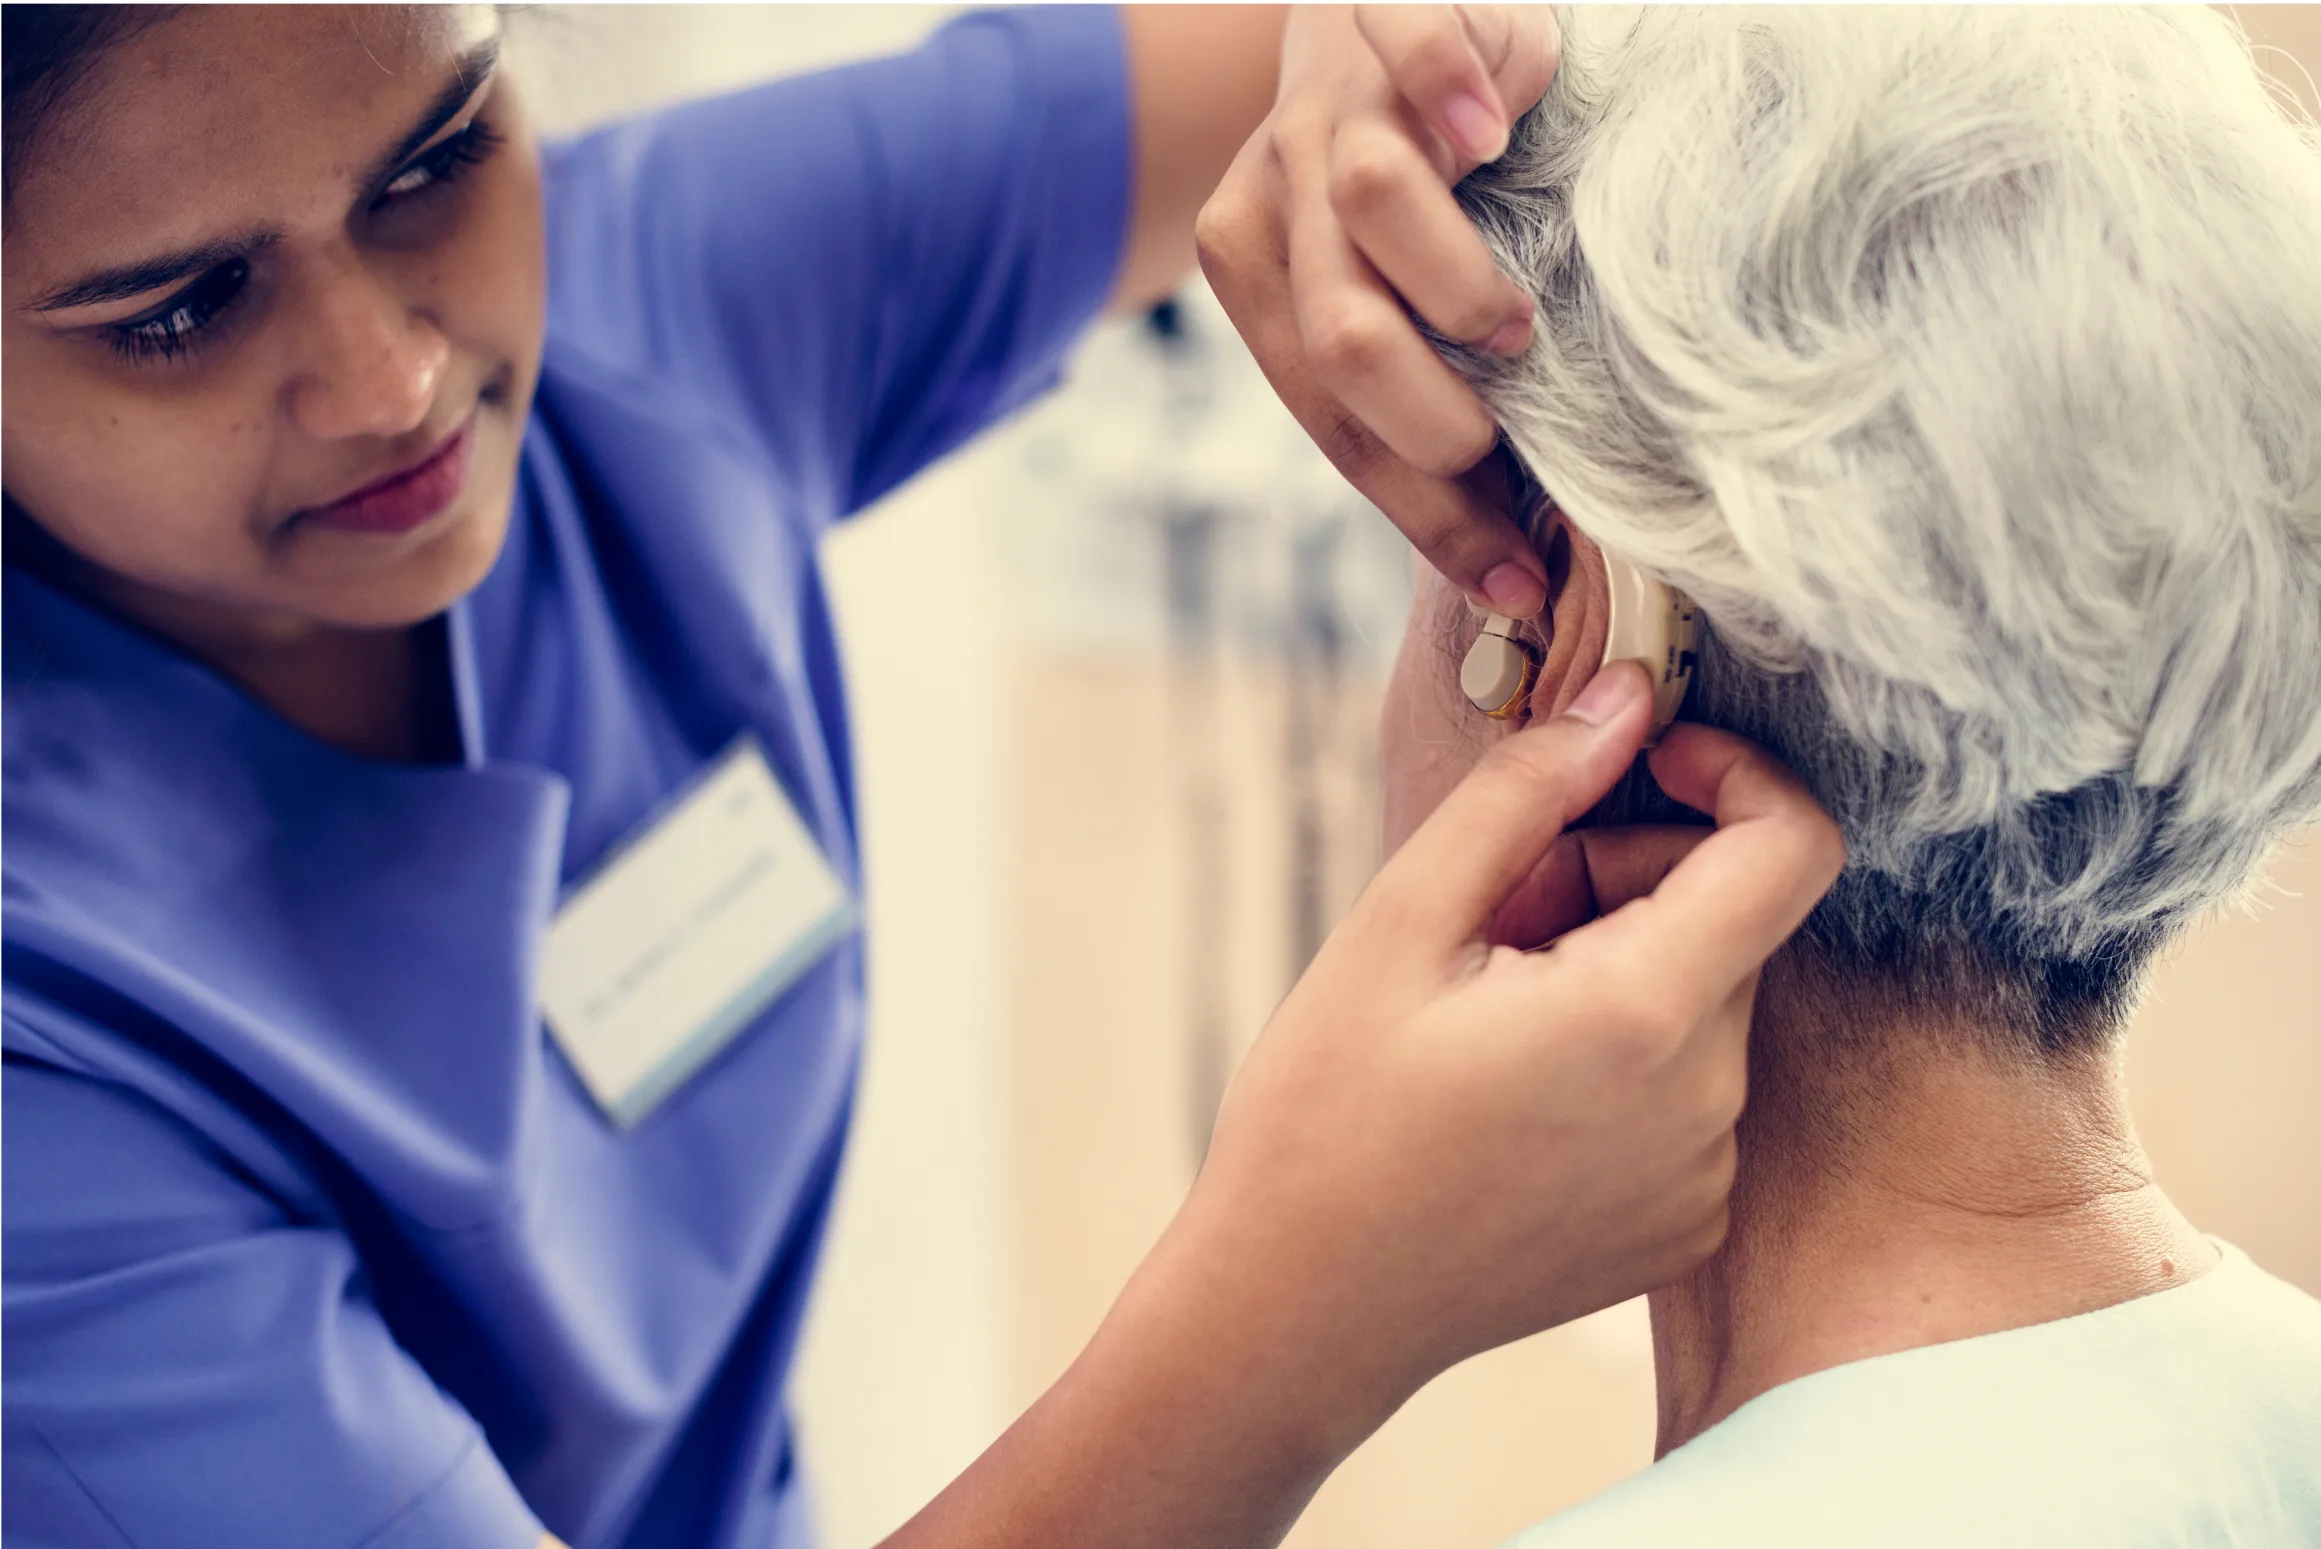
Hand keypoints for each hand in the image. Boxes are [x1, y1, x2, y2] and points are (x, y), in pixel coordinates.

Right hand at [1141, 663, 1845, 1447]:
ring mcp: (1706, 1176)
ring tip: (1484, 1010)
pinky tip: (1510, 1088)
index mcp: (1645, 1015)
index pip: (1792, 847)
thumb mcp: (1398, 923)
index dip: (1733, 775)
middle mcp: (1710, 1103)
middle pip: (1731, 920)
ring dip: (1619, 964)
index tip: (1640, 764)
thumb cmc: (1325, 1117)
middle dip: (1627, 877)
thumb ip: (1526, 792)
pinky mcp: (1686, 1225)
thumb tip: (1626, 696)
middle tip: (1492, 912)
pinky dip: (1623, 1052)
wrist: (1299, 1314)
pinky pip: (1690, 1087)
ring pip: (1704, 1000)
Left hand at [1196, 5, 1562, 617]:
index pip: (1329, 414)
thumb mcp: (1389, 290)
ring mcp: (1326, 93)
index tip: (1513, 577)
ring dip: (1453, 286)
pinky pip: (1410, 43)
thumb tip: (1509, 567)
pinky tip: (1499, 132)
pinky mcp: (1383, 7)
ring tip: (1515, 324)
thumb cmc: (1416, 182)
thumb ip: (1411, 388)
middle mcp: (1273, 185)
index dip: (1423, 509)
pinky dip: (1451, 88)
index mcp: (1254, 269)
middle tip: (1503, 442)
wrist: (1381, 12)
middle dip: (1431, 421)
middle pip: (1339, 333)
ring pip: (1366, 200)